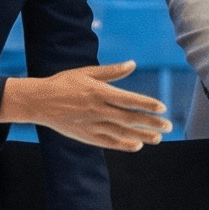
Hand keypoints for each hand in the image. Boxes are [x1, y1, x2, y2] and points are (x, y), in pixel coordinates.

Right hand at [0, 62, 170, 150]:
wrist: (39, 102)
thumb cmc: (63, 83)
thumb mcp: (86, 72)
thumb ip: (111, 71)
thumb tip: (132, 64)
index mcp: (99, 92)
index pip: (129, 100)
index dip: (147, 104)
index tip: (163, 107)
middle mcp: (98, 110)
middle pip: (130, 118)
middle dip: (151, 122)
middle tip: (169, 126)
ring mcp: (92, 125)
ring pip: (122, 132)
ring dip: (142, 135)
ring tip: (158, 138)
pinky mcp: (86, 136)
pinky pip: (109, 142)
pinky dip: (124, 144)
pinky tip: (137, 145)